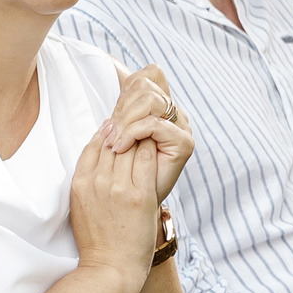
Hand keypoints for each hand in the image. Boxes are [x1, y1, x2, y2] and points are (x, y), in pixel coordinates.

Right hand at [69, 124, 165, 292]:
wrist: (110, 269)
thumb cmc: (98, 242)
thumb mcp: (80, 208)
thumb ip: (86, 183)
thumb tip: (97, 162)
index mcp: (80, 184)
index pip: (93, 145)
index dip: (108, 133)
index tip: (118, 127)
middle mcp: (96, 182)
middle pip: (111, 141)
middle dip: (124, 129)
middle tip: (137, 119)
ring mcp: (118, 188)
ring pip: (129, 146)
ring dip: (139, 134)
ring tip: (149, 125)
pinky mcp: (139, 195)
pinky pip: (146, 159)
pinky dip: (151, 147)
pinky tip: (157, 143)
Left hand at [106, 64, 193, 199]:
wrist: (130, 218)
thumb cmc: (121, 182)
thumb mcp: (116, 142)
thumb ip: (118, 117)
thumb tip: (110, 95)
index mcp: (161, 109)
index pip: (151, 74)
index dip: (128, 85)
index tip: (112, 114)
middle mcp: (175, 115)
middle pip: (146, 85)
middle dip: (121, 107)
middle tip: (108, 134)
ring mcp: (182, 128)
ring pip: (150, 100)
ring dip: (124, 120)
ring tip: (112, 143)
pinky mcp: (184, 144)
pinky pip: (154, 124)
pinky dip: (132, 132)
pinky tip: (120, 147)